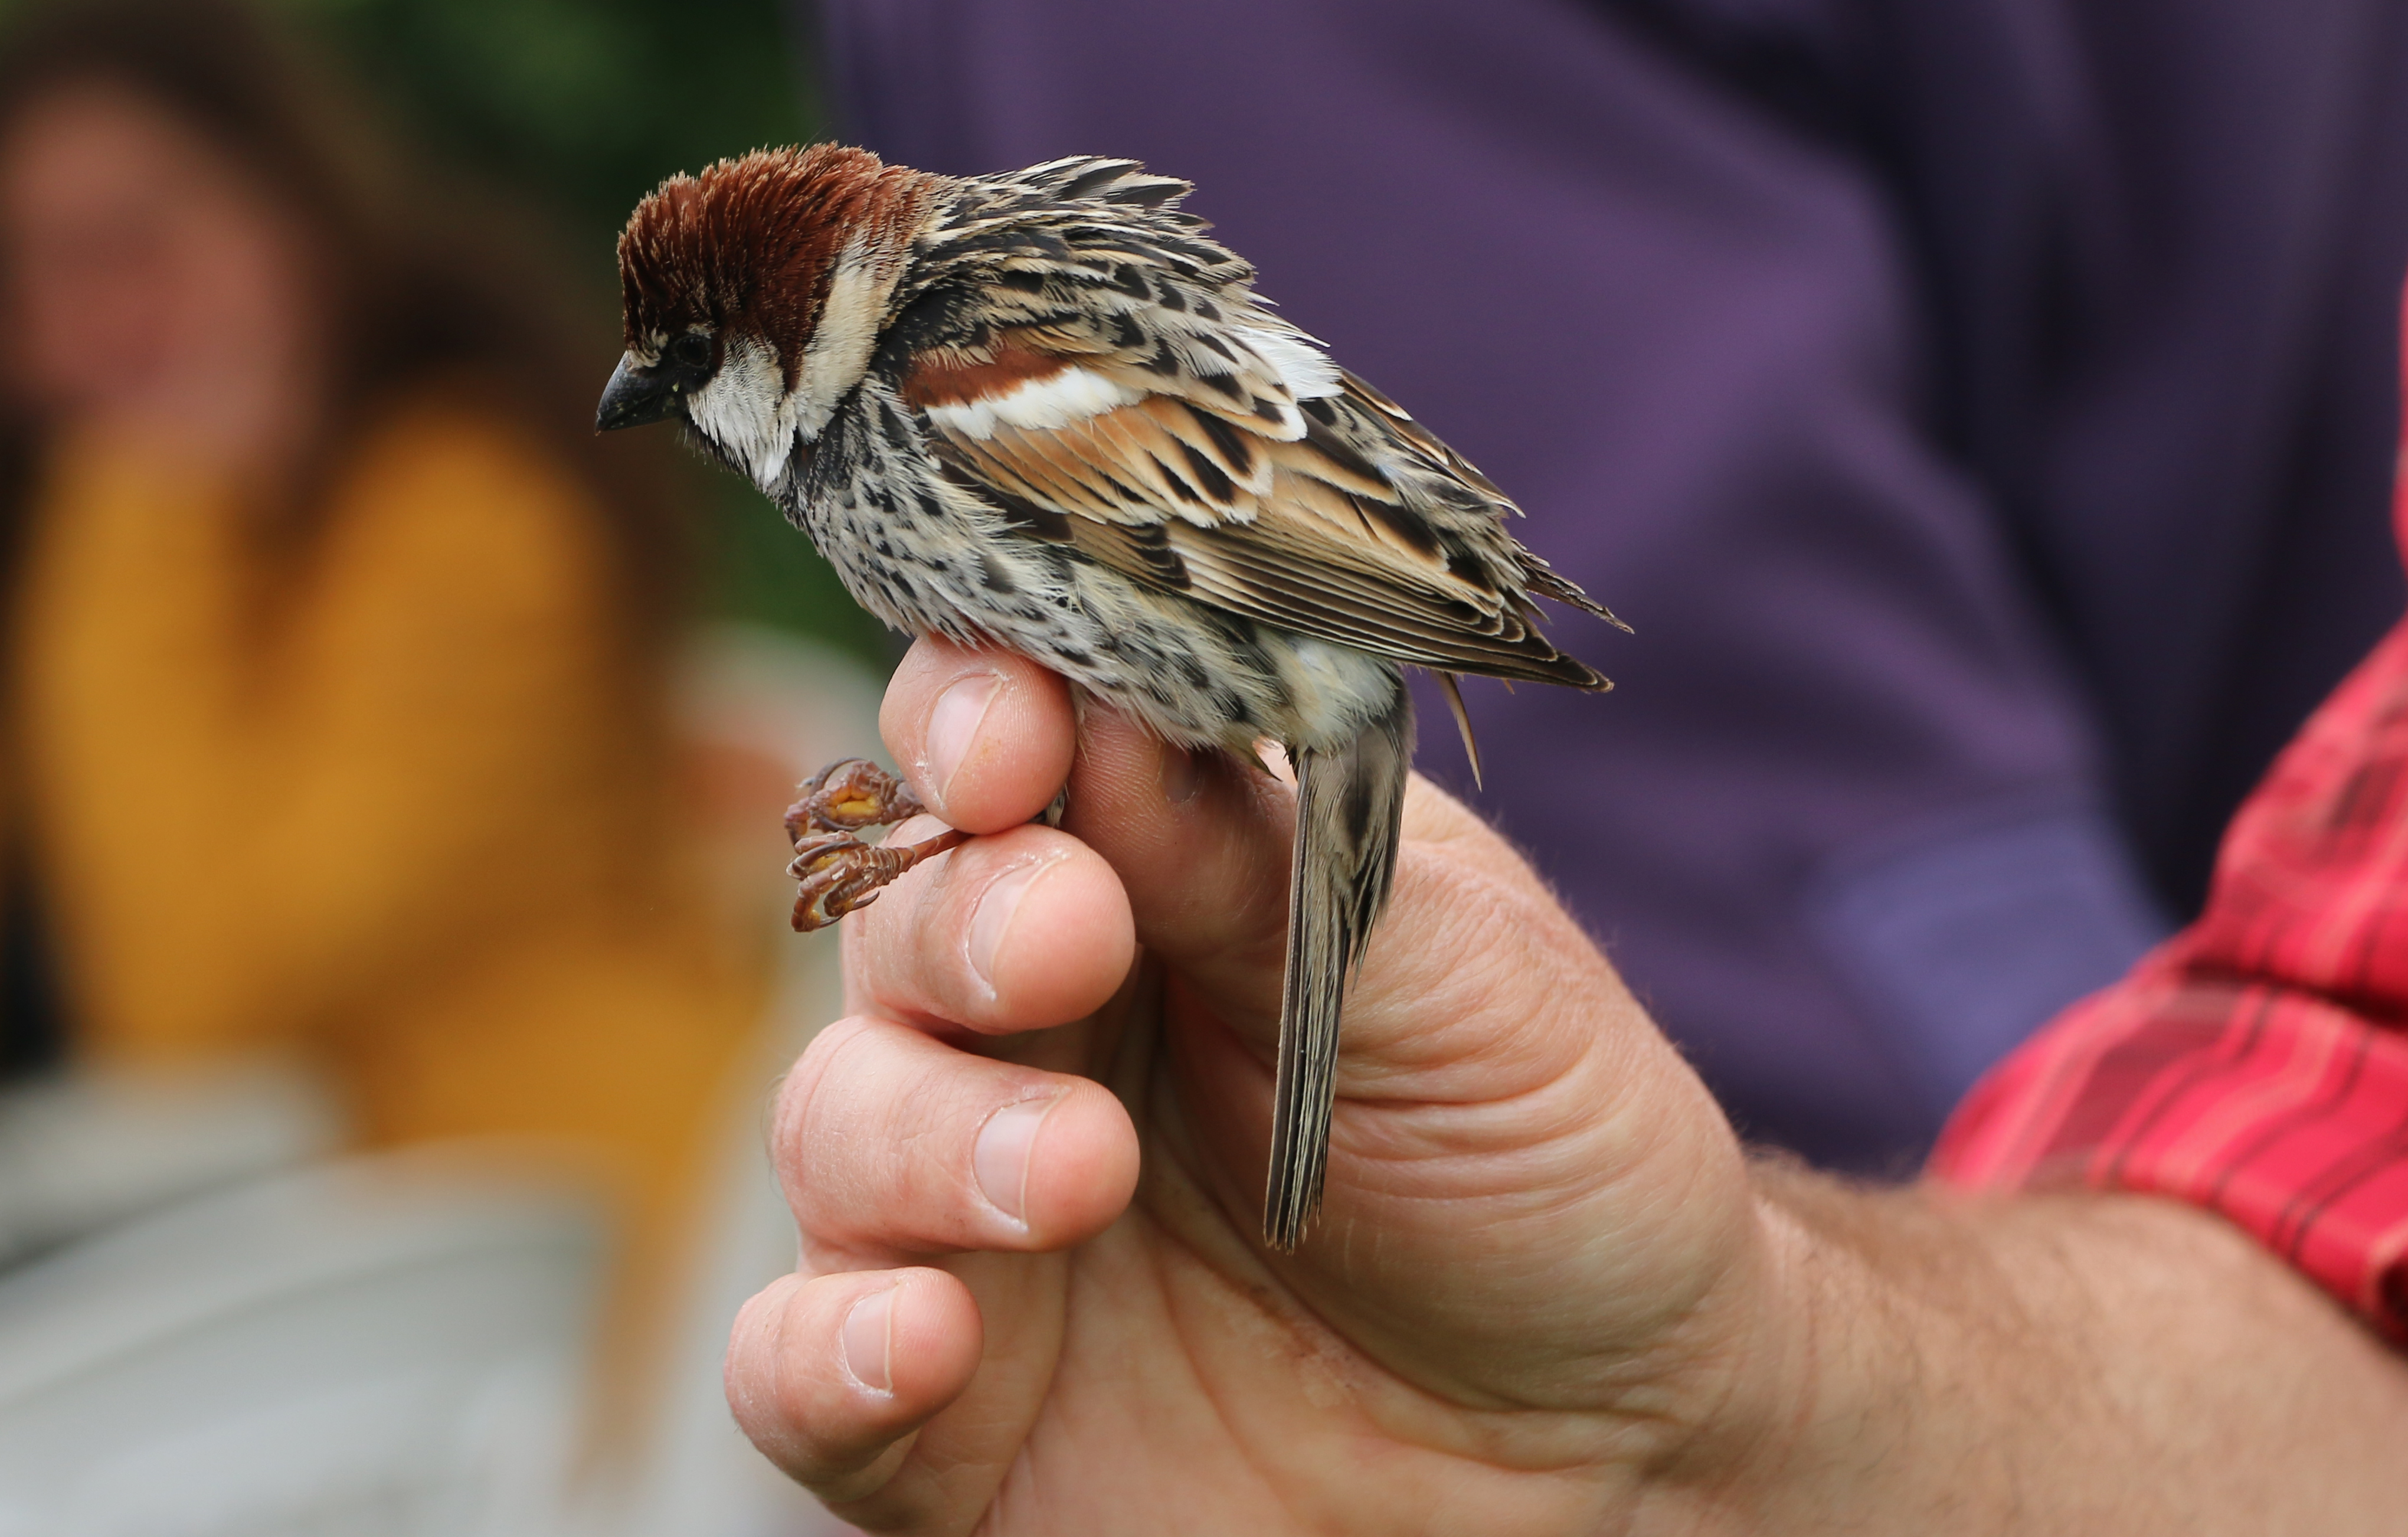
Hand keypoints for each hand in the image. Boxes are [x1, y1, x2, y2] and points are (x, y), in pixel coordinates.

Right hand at [725, 636, 1783, 1532]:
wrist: (1615, 1435)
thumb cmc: (1550, 1158)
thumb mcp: (1458, 985)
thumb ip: (1266, 865)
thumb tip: (1108, 711)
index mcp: (1157, 876)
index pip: (1000, 748)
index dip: (976, 718)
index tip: (1017, 735)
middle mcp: (1039, 1024)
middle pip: (898, 920)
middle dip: (964, 916)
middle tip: (1071, 938)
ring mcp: (976, 1211)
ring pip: (838, 1122)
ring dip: (928, 1130)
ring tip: (1084, 1168)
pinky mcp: (952, 1407)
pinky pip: (804, 1367)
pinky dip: (828, 1349)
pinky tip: (922, 1338)